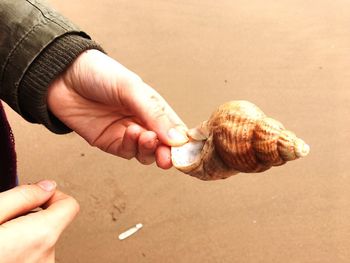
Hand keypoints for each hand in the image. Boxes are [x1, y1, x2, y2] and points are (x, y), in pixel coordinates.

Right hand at [0, 181, 78, 262]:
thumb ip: (23, 196)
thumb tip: (47, 186)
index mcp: (40, 236)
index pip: (70, 205)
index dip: (51, 195)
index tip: (34, 196)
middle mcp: (46, 257)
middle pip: (53, 223)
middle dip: (31, 218)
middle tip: (5, 221)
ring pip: (41, 241)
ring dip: (24, 236)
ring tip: (2, 239)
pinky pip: (33, 256)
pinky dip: (21, 250)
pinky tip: (4, 251)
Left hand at [47, 50, 187, 168]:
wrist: (61, 77)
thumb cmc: (99, 74)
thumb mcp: (131, 88)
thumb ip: (154, 113)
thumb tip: (178, 139)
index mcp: (153, 107)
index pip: (175, 129)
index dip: (182, 141)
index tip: (185, 149)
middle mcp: (143, 122)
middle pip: (163, 145)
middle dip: (167, 152)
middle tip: (168, 155)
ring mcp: (127, 134)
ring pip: (146, 153)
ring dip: (149, 149)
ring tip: (146, 136)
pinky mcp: (110, 143)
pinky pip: (127, 152)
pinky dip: (132, 146)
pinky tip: (131, 133)